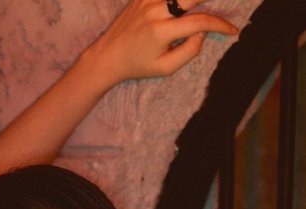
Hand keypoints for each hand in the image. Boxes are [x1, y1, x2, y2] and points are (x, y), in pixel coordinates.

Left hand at [88, 0, 238, 82]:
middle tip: (228, 4)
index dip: (220, 24)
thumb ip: (188, 51)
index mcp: (161, 32)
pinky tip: (185, 4)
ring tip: (205, 5)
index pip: (200, 22)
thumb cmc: (138, 65)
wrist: (108, 56)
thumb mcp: (165, 68)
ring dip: (194, 0)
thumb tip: (203, 31)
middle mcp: (155, 11)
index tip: (232, 30)